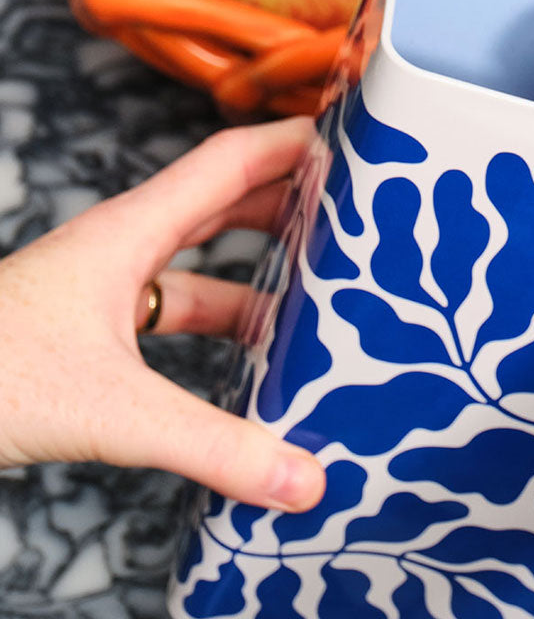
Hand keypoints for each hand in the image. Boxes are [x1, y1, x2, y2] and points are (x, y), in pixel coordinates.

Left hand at [0, 117, 324, 510]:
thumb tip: (304, 480)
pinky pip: (172, 321)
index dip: (292, 144)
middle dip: (291, 207)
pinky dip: (219, 333)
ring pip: (199, 271)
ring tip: (324, 297)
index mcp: (126, 235)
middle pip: (221, 209)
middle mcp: (117, 254)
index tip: (354, 139)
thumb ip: (216, 447)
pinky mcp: (89, 341)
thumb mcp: (114, 412)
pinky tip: (254, 365)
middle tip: (358, 217)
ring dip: (259, 279)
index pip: (227, 163)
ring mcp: (101, 296)